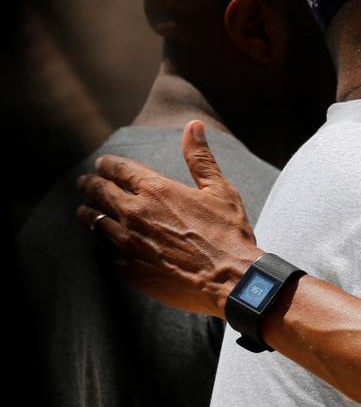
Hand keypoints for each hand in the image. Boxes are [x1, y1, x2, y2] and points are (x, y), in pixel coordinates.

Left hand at [76, 120, 261, 317]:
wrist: (230, 280)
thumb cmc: (228, 234)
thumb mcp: (220, 190)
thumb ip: (200, 158)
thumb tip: (193, 126)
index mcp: (156, 190)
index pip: (119, 169)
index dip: (107, 164)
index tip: (101, 163)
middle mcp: (135, 214)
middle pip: (100, 193)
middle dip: (90, 184)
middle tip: (84, 182)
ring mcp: (128, 244)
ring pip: (96, 223)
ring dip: (88, 214)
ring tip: (84, 212)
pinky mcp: (129, 270)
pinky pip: (105, 254)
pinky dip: (102, 245)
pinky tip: (103, 245)